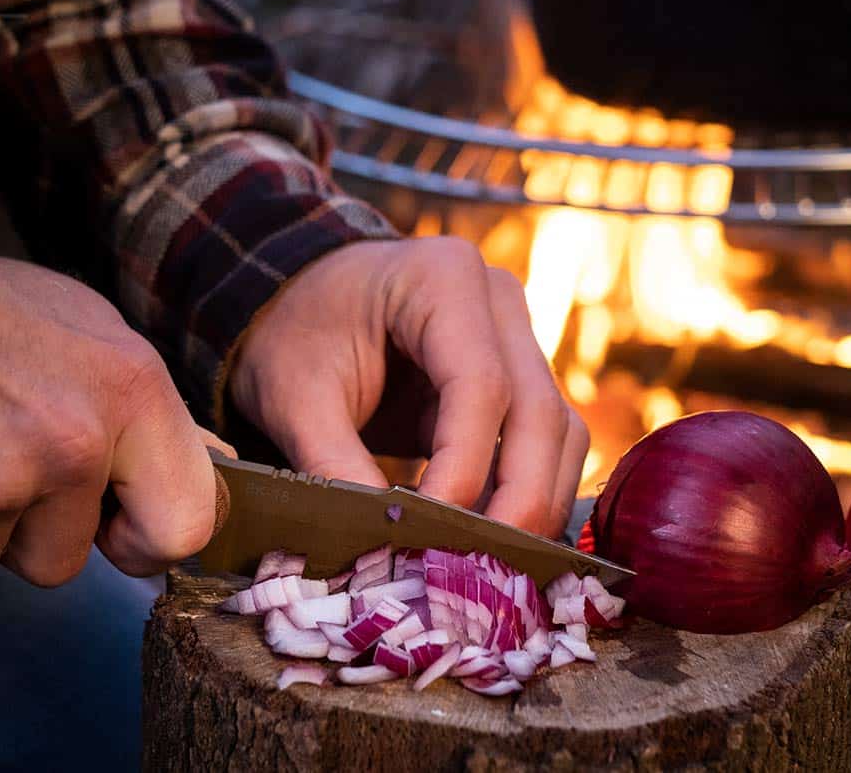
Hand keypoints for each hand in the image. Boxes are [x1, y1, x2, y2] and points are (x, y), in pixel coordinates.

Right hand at [0, 254, 229, 587]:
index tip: (114, 529)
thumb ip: (148, 410)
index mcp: (133, 394)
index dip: (144, 542)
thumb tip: (205, 468)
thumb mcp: (97, 332)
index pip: (186, 526)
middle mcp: (74, 442)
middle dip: (32, 536)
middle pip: (66, 561)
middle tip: (1, 468)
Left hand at [229, 238, 587, 537]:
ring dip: (532, 503)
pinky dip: (524, 493)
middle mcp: (498, 300)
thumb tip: (381, 547)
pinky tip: (489, 541)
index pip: (481, 385)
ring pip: (558, 431)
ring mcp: (516, 336)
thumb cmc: (292, 333)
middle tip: (484, 573)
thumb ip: (335, 465)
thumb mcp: (295, 397)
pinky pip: (545, 442)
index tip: (429, 533)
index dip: (465, 469)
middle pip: (539, 411)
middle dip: (518, 500)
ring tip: (488, 567)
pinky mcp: (518, 378)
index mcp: (443, 277)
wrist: (295, 300)